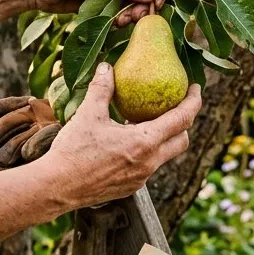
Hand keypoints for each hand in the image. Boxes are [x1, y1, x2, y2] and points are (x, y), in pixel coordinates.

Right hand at [45, 63, 201, 207]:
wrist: (58, 187)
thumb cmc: (73, 151)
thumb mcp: (88, 115)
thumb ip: (102, 89)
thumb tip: (107, 67)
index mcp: (144, 142)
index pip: (182, 119)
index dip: (193, 102)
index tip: (196, 89)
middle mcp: (149, 162)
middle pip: (182, 140)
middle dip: (184, 122)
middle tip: (176, 105)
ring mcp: (142, 178)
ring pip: (165, 155)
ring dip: (164, 137)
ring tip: (149, 121)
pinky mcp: (131, 187)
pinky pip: (148, 166)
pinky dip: (147, 151)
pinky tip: (130, 142)